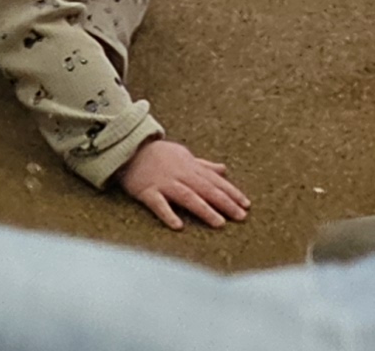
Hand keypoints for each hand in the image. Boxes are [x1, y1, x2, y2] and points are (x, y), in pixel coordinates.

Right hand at [117, 134, 247, 229]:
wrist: (127, 148)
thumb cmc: (158, 155)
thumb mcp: (183, 156)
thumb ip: (204, 165)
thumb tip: (225, 170)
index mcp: (188, 166)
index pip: (214, 180)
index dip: (231, 192)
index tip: (247, 205)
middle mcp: (179, 174)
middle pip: (205, 188)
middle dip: (224, 202)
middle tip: (241, 217)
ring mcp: (163, 182)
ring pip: (186, 196)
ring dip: (204, 209)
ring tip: (219, 223)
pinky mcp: (146, 191)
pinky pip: (158, 203)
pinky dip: (168, 213)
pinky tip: (178, 226)